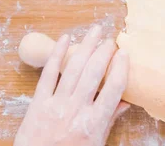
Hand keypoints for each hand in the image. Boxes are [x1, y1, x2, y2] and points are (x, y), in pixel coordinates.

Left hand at [14, 25, 129, 145]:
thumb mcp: (96, 144)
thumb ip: (110, 120)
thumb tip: (126, 101)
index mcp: (94, 122)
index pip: (113, 88)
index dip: (120, 67)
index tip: (125, 53)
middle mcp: (76, 110)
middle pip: (94, 73)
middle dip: (104, 52)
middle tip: (112, 39)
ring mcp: (56, 104)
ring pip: (74, 68)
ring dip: (86, 46)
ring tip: (96, 31)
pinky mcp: (38, 102)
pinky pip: (48, 74)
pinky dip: (57, 54)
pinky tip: (65, 39)